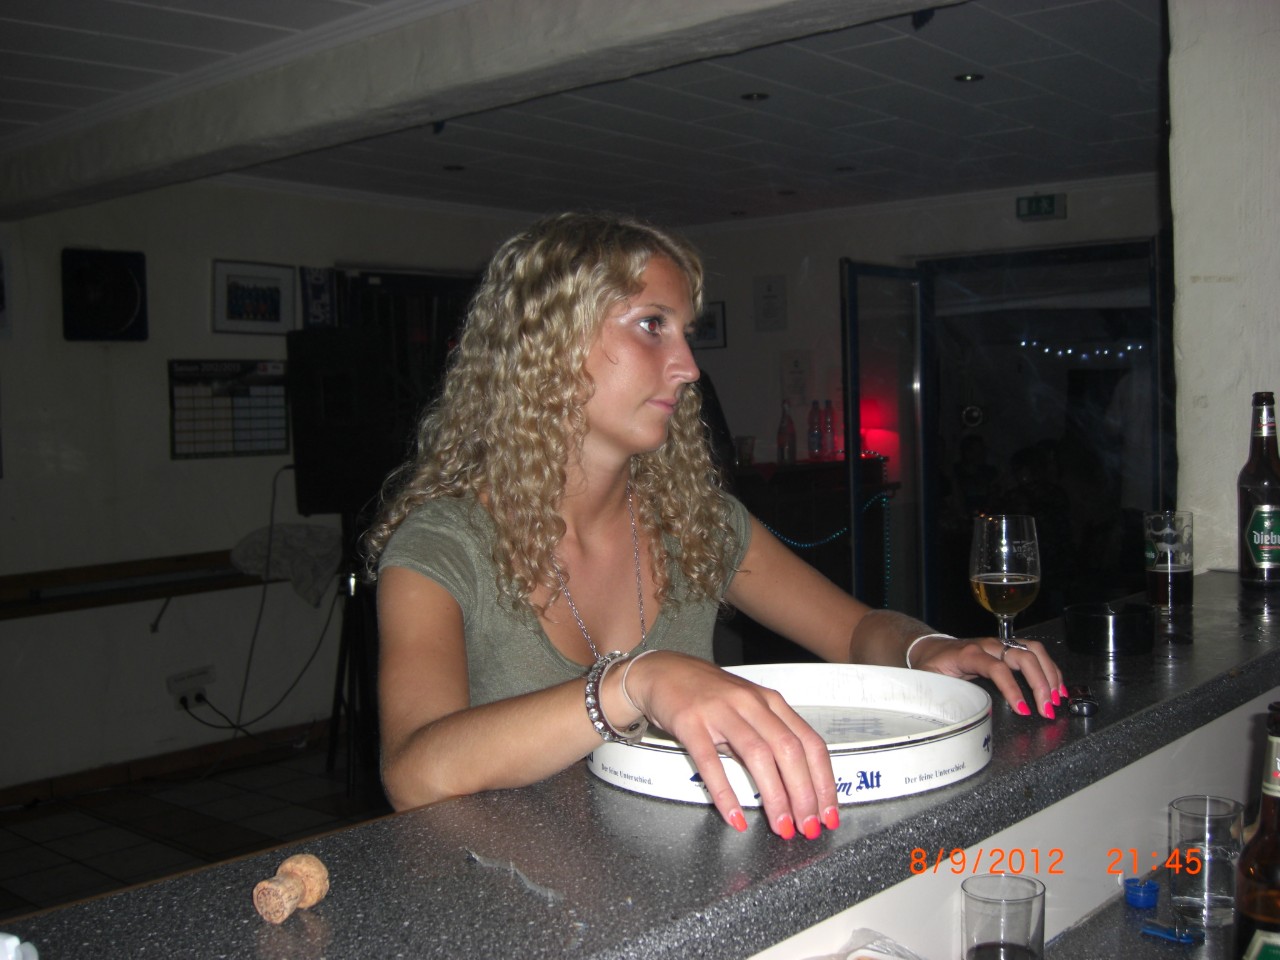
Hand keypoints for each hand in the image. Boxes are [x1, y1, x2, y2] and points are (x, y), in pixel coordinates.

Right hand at [622, 651, 838, 838]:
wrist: (662, 670)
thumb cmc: (708, 694)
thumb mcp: (747, 709)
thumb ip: (768, 738)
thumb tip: (795, 786)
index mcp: (771, 702)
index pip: (810, 743)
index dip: (823, 781)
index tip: (828, 813)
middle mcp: (751, 703)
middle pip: (789, 750)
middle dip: (803, 794)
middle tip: (807, 827)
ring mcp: (720, 711)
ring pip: (758, 755)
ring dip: (774, 796)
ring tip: (781, 826)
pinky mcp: (691, 722)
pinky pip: (711, 762)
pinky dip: (726, 793)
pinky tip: (735, 816)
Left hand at [910, 635, 1065, 718]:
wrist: (931, 647)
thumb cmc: (931, 665)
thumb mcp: (929, 681)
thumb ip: (939, 696)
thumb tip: (955, 716)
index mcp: (969, 654)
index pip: (997, 668)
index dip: (1012, 689)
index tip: (1022, 710)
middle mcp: (989, 646)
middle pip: (1023, 656)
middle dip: (1040, 683)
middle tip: (1047, 709)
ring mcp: (1000, 645)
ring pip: (1034, 650)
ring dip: (1050, 674)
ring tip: (1057, 699)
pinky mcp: (1008, 648)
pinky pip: (1035, 653)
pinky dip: (1049, 670)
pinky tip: (1056, 688)